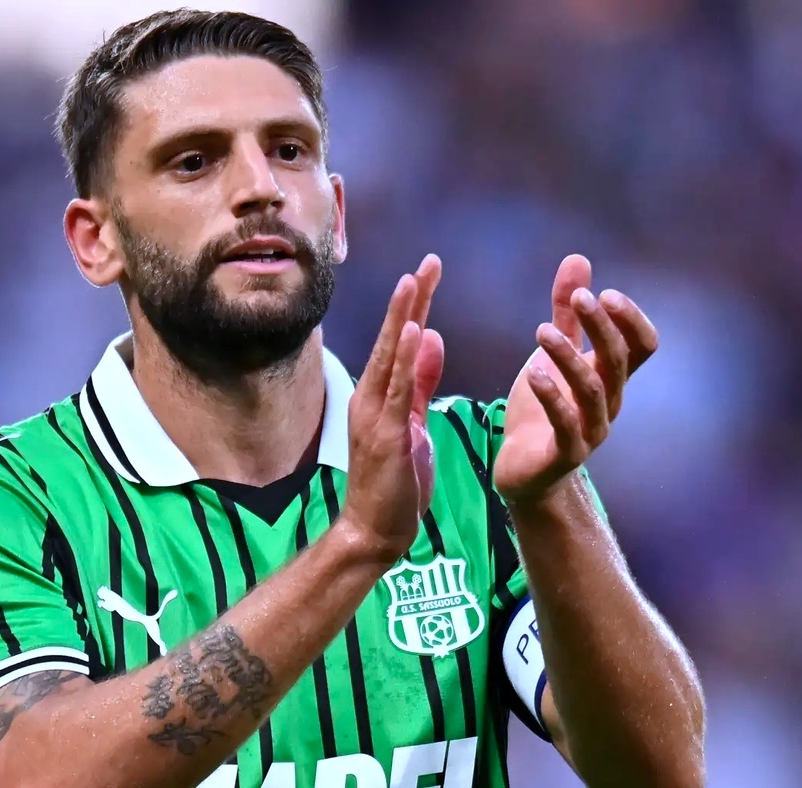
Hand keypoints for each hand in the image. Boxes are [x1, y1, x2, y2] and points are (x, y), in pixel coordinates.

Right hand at [339, 255, 445, 560]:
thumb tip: (430, 337)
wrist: (374, 533)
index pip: (399, 342)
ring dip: (403, 318)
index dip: (412, 306)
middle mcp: (371, 399)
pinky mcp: (385, 435)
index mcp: (380, 397)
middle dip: (410, 300)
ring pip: (391, 357)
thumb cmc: (394, 485)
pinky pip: (397, 390)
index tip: (427, 271)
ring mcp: (375, 416)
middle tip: (428, 262)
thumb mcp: (414, 426)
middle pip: (393, 339)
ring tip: (415, 281)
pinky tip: (415, 332)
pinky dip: (405, 359)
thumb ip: (421, 383)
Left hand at [493, 255, 658, 503]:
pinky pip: (566, 426)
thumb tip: (578, 259)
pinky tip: (532, 374)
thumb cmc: (542, 408)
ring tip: (541, 332)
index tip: (604, 293)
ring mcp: (589, 431)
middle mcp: (608, 403)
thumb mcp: (551, 354)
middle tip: (579, 298)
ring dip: (570, 357)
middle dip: (601, 326)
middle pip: (618, 361)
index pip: (642, 346)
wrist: (522, 471)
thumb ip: (566, 313)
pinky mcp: (564, 454)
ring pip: (593, 391)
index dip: (630, 319)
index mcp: (610, 378)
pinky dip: (551, 398)